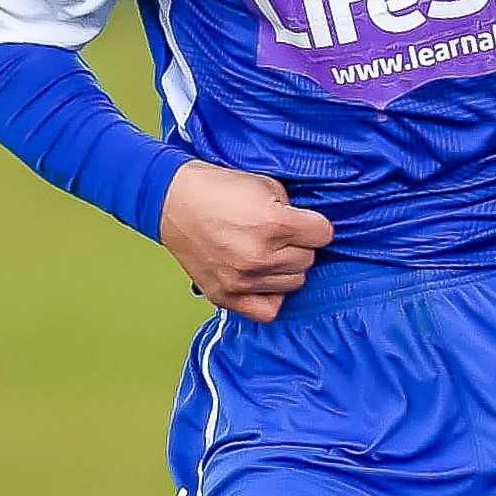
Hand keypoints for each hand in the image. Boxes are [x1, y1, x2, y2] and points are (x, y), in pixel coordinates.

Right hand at [159, 160, 332, 322]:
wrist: (172, 201)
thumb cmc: (218, 189)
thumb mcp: (265, 185)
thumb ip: (293, 211)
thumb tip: (308, 230)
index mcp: (273, 224)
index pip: (323, 234)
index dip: (314, 225)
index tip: (303, 222)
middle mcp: (260, 256)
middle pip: (308, 259)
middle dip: (298, 245)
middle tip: (278, 235)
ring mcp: (242, 280)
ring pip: (294, 283)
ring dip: (285, 268)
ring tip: (266, 252)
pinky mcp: (226, 296)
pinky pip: (269, 310)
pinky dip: (271, 295)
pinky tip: (263, 278)